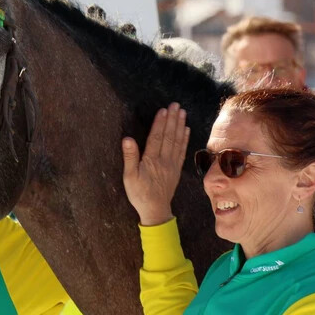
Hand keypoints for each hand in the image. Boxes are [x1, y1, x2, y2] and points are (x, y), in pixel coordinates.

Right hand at [122, 103, 189, 225]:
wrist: (155, 210)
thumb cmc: (139, 193)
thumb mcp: (129, 177)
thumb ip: (130, 157)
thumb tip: (127, 139)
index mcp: (151, 160)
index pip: (156, 137)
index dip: (160, 123)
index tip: (163, 110)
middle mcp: (164, 160)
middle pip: (169, 136)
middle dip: (172, 119)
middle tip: (175, 105)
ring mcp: (172, 164)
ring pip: (177, 141)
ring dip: (180, 125)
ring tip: (182, 112)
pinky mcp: (176, 169)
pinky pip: (182, 151)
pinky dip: (185, 139)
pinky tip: (186, 129)